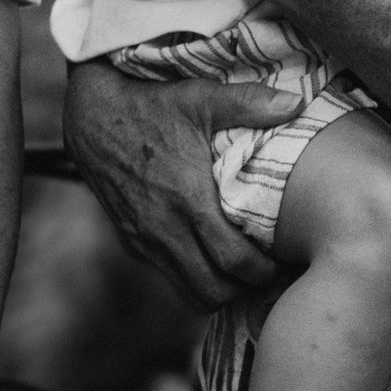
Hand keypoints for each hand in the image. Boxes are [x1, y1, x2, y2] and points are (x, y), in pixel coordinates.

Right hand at [65, 60, 301, 308]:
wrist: (91, 120)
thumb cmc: (151, 106)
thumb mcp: (200, 98)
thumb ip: (250, 103)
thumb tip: (298, 103)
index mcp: (188, 200)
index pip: (233, 261)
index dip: (263, 272)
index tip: (284, 263)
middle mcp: (164, 229)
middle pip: (213, 290)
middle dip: (245, 290)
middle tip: (269, 274)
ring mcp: (145, 240)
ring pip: (188, 293)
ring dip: (218, 289)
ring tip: (242, 273)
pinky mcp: (132, 242)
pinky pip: (169, 275)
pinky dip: (194, 277)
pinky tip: (210, 258)